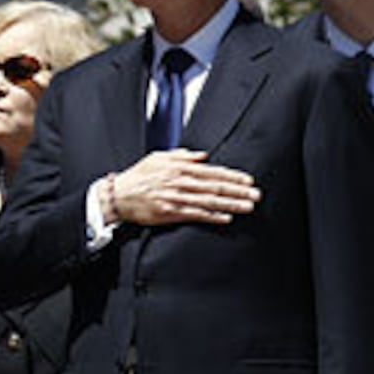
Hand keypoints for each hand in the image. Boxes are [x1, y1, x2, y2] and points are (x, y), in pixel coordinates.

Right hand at [109, 149, 258, 226]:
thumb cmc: (137, 176)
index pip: (212, 172)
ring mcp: (175, 198)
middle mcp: (180, 182)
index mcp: (179, 168)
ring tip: (248, 207)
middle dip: (238, 191)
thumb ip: (182, 155)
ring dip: (231, 204)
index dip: (232, 177)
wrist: (117, 195)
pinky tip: (226, 218)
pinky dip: (211, 217)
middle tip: (256, 195)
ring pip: (209, 201)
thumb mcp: (158, 157)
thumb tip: (202, 156)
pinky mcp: (169, 213)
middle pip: (215, 187)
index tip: (248, 181)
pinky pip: (195, 215)